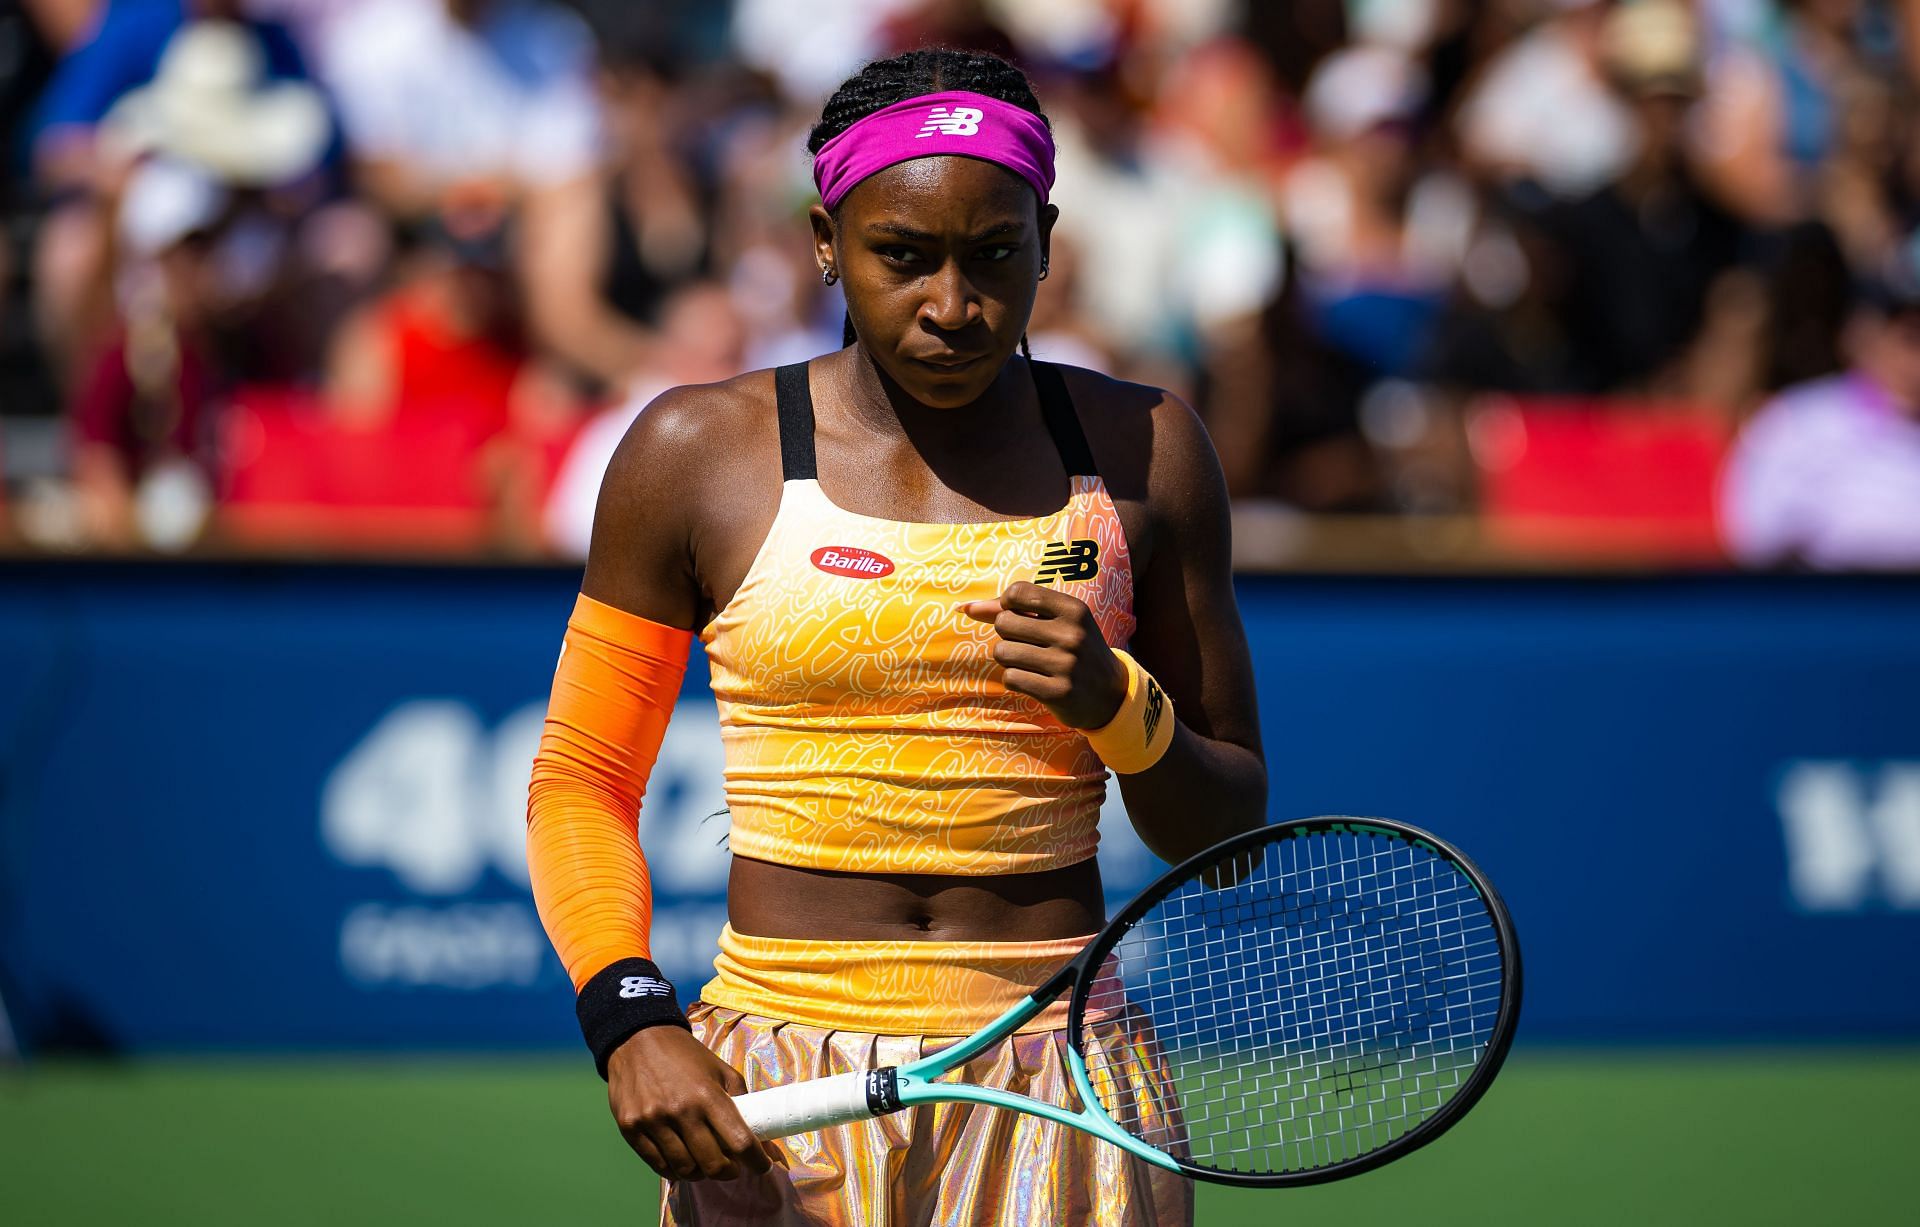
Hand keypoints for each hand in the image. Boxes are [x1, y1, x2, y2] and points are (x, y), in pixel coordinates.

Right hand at [606, 1025, 779, 1181]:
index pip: (740, 1141)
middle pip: (712, 1164)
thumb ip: (742, 1100)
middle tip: (731, 1167)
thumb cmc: (685, 1056)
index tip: (762, 1166)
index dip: (756, 1161)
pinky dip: (674, 1170)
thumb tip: (761, 1136)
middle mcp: (681, 1110)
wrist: (637, 1040)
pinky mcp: (630, 1129)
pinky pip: (658, 1165)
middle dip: (728, 1172)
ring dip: (700, 1173)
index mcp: (708, 1095)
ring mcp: (653, 1121)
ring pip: (685, 1169)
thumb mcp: (720, 1069)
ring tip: (704, 1164)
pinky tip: (681, 1162)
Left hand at [961, 581, 1127, 728]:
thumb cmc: (1073, 649)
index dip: (1007, 606)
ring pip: (1002, 652)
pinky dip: (1015, 679)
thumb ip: (1010, 610)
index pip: (1015, 593)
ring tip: (1030, 663)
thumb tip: (963, 608)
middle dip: (1006, 635)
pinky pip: (1011, 678)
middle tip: (1027, 645)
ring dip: (1009, 659)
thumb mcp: (1055, 622)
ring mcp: (1066, 665)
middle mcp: (1072, 634)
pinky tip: (1034, 681)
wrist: (1111, 693)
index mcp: (1073, 609)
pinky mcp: (1058, 692)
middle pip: (1003, 623)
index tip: (1020, 617)